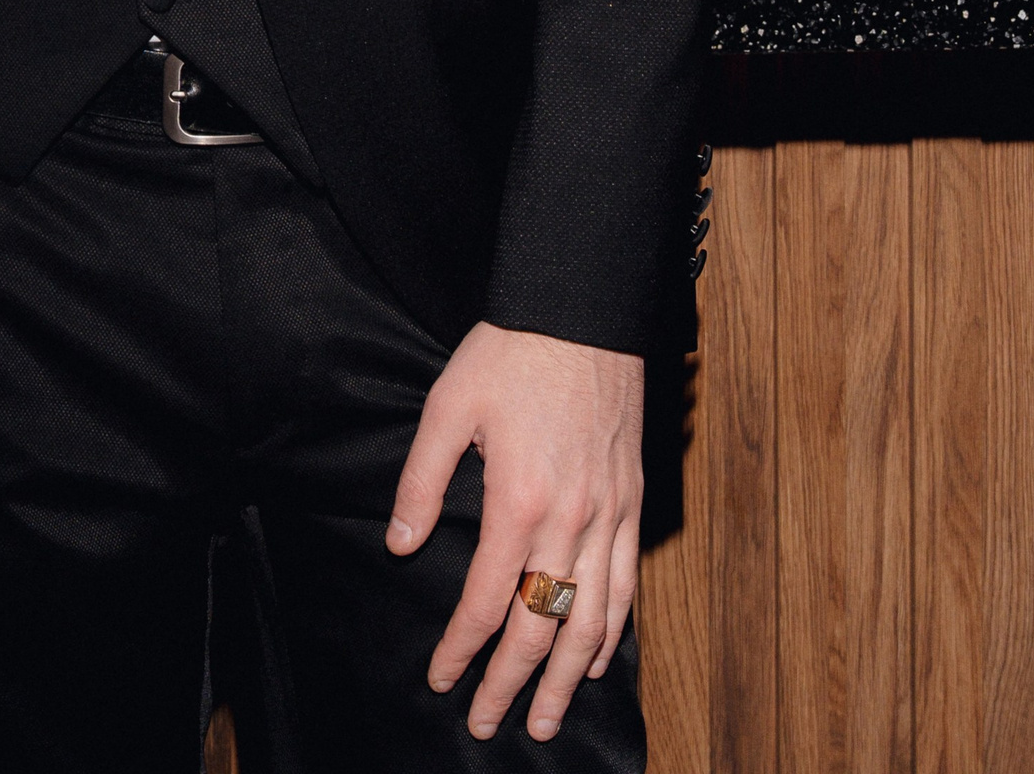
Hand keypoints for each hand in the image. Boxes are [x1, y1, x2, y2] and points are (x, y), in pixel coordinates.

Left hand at [386, 320, 642, 743]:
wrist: (582, 309)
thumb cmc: (510, 353)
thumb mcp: (448, 407)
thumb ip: (422, 481)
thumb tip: (401, 544)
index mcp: (518, 500)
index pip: (487, 600)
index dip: (461, 648)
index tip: (441, 678)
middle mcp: (570, 519)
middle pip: (542, 628)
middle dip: (512, 685)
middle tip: (488, 724)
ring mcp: (609, 514)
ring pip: (593, 621)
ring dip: (568, 680)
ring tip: (547, 720)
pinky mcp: (632, 501)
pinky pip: (627, 584)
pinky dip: (613, 632)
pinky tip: (598, 659)